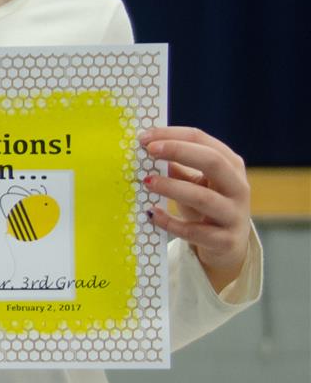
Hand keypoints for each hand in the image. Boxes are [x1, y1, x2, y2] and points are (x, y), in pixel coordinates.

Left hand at [142, 126, 251, 286]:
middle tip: (149, 151)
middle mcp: (238, 187)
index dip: (173, 136)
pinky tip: (152, 214)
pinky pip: (195, 231)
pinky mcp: (225, 240)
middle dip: (179, 151)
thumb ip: (176, 167)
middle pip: (213, 162)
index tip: (144, 137)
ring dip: (172, 188)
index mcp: (230, 165)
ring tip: (147, 182)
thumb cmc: (206, 206)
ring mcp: (234, 214)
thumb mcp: (193, 183)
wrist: (227, 246)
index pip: (203, 140)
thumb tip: (147, 149)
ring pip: (204, 198)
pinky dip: (171, 222)